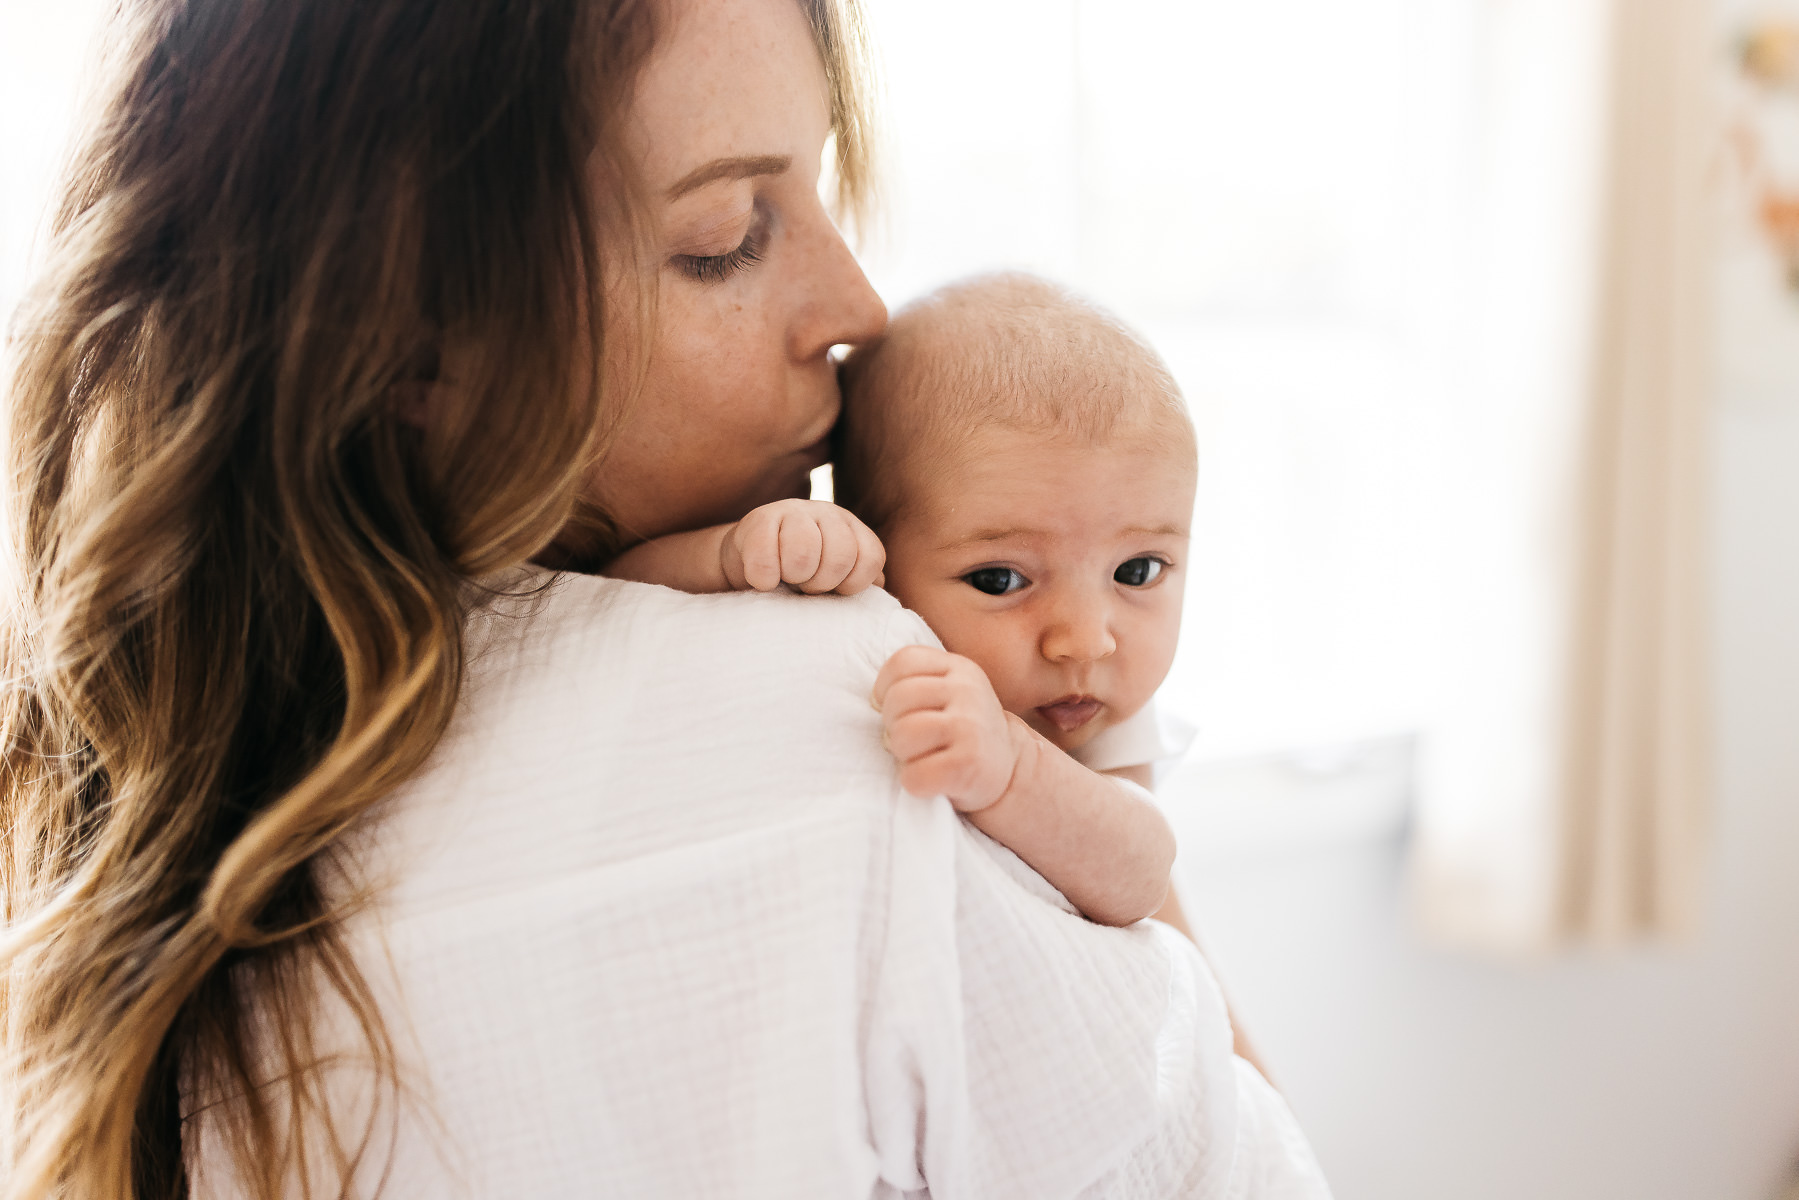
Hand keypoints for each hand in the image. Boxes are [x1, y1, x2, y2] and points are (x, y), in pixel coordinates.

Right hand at [720, 499, 885, 594]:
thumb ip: (861, 584)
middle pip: (841, 555)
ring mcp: (793, 510)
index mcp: (852, 529)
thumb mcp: (835, 581)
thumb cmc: (799, 580)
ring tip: (785, 578)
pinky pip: (765, 559)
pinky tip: (762, 580)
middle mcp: (827, 513)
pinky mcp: (758, 519)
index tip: (832, 590)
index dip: (852, 584)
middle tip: (804, 585)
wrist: (747, 563)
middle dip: (821, 583)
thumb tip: (880, 589)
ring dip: (793, 576)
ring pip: (805, 552)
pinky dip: (763, 579)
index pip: (871, 558)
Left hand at [872, 645, 1028, 811]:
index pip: (902, 662)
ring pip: (903, 735)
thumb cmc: (962, 733)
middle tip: (916, 741)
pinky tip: (933, 780)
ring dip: (904, 755)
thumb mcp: (948, 693)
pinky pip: (914, 775)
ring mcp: (971, 726)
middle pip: (897, 700)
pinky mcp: (969, 764)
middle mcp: (968, 691)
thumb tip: (873, 703)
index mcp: (959, 668)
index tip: (900, 711)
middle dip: (894, 725)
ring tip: (924, 758)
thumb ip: (915, 683)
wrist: (1010, 772)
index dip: (886, 689)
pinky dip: (914, 783)